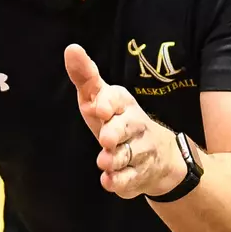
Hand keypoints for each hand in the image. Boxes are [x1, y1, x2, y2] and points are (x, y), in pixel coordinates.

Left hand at [64, 45, 187, 198]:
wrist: (158, 156)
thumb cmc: (117, 121)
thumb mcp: (100, 98)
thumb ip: (86, 77)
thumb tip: (72, 49)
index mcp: (123, 104)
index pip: (117, 98)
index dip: (108, 103)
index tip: (98, 108)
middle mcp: (135, 125)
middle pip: (127, 127)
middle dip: (116, 132)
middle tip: (106, 139)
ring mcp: (140, 151)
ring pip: (128, 155)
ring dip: (115, 159)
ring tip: (104, 161)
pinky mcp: (139, 174)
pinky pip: (130, 179)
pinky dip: (120, 182)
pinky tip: (109, 181)